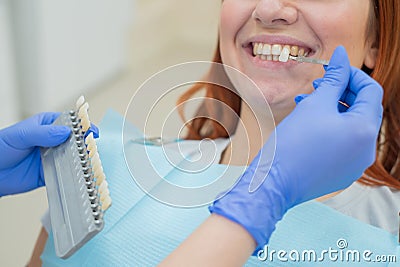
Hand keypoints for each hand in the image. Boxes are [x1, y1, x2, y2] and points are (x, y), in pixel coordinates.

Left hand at [0, 112, 98, 195]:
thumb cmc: (0, 147)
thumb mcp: (21, 135)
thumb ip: (43, 133)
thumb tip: (65, 131)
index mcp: (47, 125)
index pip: (70, 122)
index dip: (82, 126)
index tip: (91, 131)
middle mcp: (53, 140)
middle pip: (75, 141)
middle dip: (85, 144)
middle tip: (91, 148)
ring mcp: (53, 157)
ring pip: (73, 158)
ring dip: (81, 161)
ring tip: (88, 163)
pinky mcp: (50, 173)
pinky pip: (65, 174)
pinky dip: (73, 175)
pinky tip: (78, 175)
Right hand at [209, 46, 382, 248]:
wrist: (273, 184)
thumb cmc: (292, 145)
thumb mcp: (314, 105)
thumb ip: (333, 78)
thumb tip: (340, 55)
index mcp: (365, 131)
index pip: (371, 91)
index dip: (351, 74)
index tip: (332, 67)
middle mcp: (366, 150)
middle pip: (362, 110)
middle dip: (340, 93)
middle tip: (318, 86)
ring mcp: (355, 165)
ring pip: (350, 127)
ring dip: (333, 111)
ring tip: (307, 104)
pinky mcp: (341, 174)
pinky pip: (342, 145)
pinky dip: (329, 130)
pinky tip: (308, 126)